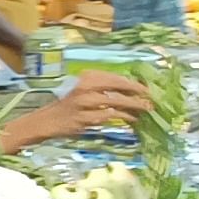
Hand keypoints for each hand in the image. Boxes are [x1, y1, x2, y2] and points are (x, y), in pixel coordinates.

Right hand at [0, 68, 154, 151]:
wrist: (46, 121)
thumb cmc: (67, 107)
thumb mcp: (83, 91)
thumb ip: (102, 89)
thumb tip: (128, 90)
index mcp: (87, 77)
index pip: (115, 77)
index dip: (133, 83)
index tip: (147, 88)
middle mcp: (86, 87)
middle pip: (118, 86)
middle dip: (138, 92)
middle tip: (151, 98)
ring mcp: (85, 103)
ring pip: (116, 101)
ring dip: (134, 105)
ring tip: (147, 109)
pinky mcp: (85, 118)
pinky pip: (110, 116)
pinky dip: (123, 117)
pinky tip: (132, 119)